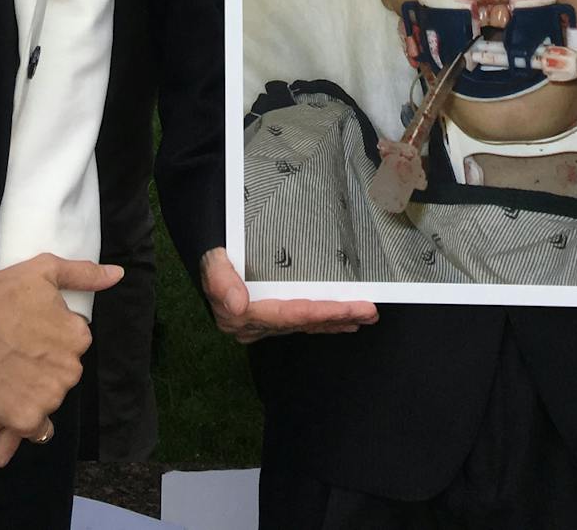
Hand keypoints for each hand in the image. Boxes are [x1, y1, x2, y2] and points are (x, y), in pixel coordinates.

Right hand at [0, 254, 120, 437]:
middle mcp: (71, 370)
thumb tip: (118, 274)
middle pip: (62, 375)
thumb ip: (86, 275)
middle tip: (16, 354)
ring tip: (7, 373)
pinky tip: (9, 401)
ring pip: (48, 400)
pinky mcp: (26, 419)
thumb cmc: (4, 292)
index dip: (49, 342)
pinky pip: (35, 429)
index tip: (29, 335)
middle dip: (44, 368)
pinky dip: (24, 418)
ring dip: (33, 393)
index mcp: (79, 338)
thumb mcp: (49, 270)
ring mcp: (50, 397)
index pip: (72, 347)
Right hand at [200, 247, 376, 344]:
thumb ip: (221, 280)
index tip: (349, 308)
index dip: (321, 312)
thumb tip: (238, 305)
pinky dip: (322, 320)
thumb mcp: (211, 261)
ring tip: (365, 316)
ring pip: (304, 324)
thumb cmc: (213, 250)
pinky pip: (300, 322)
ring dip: (335, 321)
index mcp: (240, 315)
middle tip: (370, 311)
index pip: (289, 315)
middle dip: (338, 317)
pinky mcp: (269, 318)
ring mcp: (262, 324)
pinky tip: (342, 320)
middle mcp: (253, 326)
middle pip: (301, 322)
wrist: (206, 251)